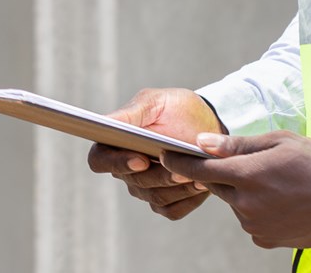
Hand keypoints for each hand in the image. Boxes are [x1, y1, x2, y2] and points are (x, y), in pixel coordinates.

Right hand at [87, 88, 222, 220]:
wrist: (212, 126)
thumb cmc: (181, 109)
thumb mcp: (157, 102)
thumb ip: (131, 112)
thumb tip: (108, 124)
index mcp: (117, 143)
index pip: (99, 160)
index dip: (116, 162)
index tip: (141, 159)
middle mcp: (127, 170)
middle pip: (134, 181)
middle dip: (159, 175)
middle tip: (182, 168)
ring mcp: (146, 189)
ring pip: (155, 196)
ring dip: (177, 186)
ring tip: (198, 174)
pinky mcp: (167, 203)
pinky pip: (172, 209)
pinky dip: (188, 197)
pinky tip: (202, 184)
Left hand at [161, 131, 310, 249]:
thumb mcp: (279, 141)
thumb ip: (238, 144)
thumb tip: (202, 143)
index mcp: (248, 174)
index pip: (201, 169)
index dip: (179, 162)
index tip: (164, 155)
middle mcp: (245, 204)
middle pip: (218, 186)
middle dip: (225, 173)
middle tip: (251, 164)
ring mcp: (254, 225)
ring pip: (236, 203)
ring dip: (244, 192)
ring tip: (278, 183)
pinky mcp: (264, 239)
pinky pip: (250, 221)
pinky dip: (258, 210)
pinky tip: (282, 201)